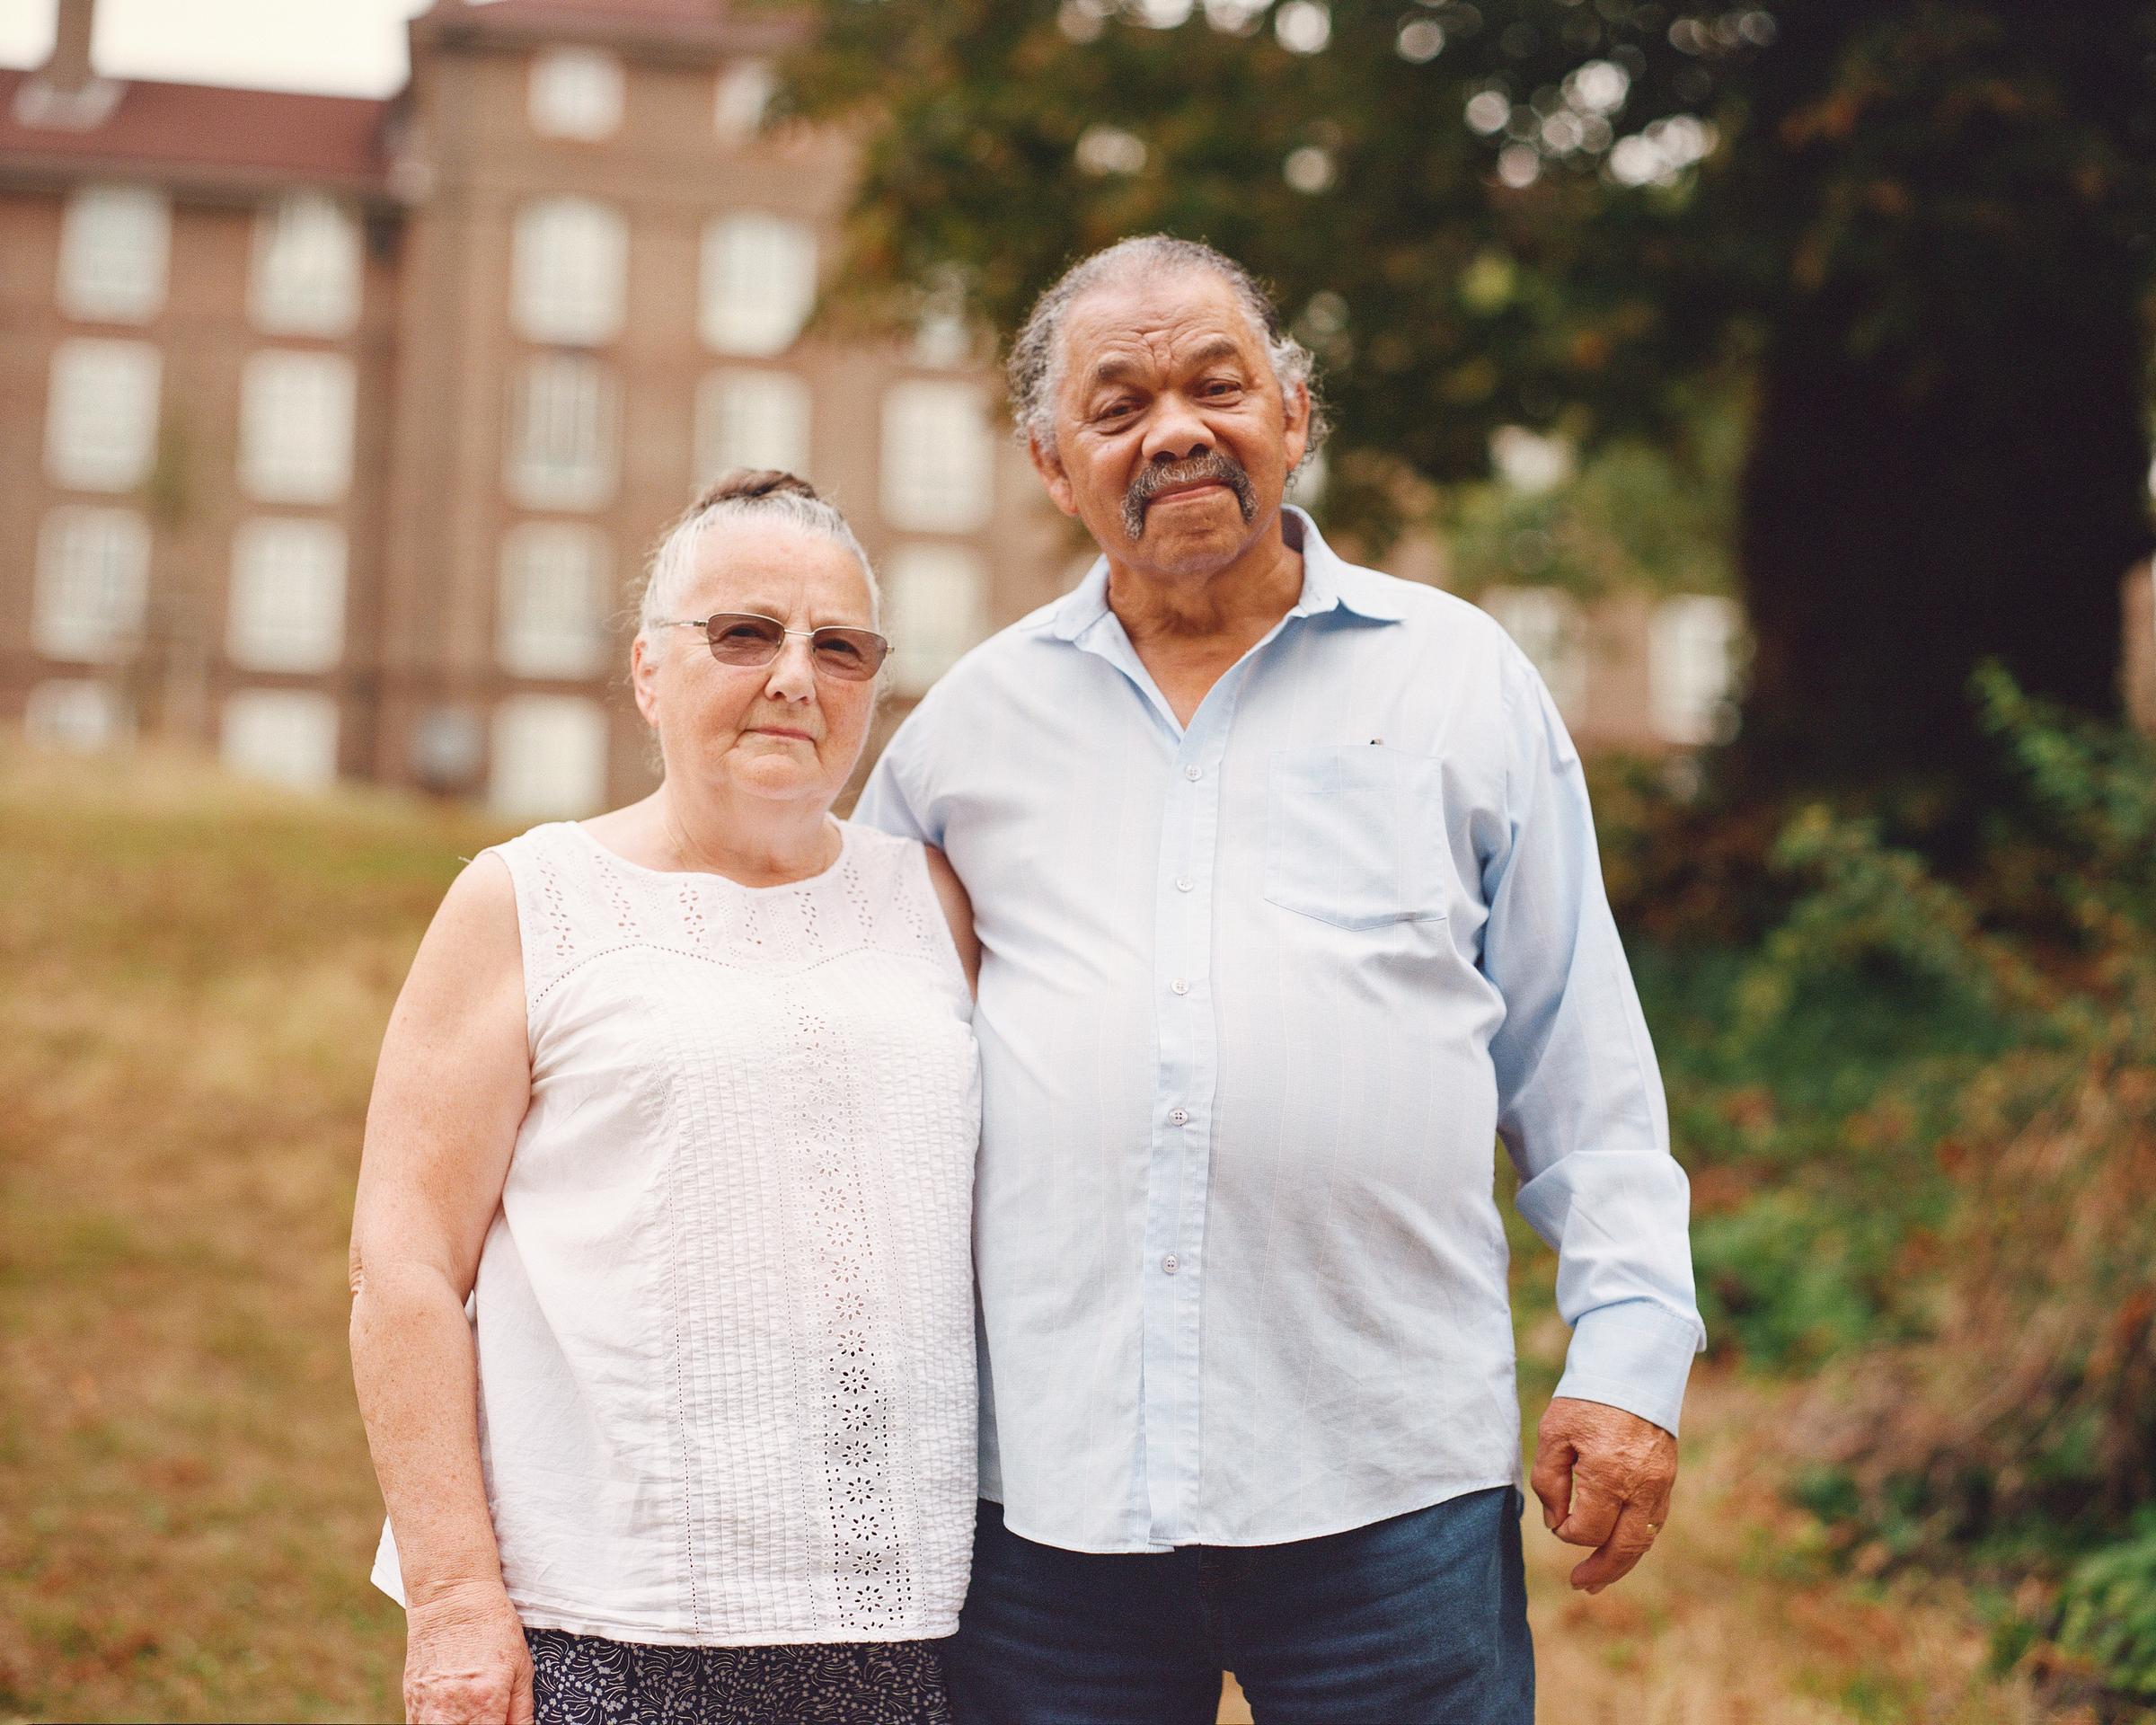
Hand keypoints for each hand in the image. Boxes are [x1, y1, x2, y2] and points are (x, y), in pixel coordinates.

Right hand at [401, 1581, 533, 1724]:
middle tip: (487, 1718)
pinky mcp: (410, 1701)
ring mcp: (425, 1709)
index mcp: (485, 1704)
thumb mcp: (522, 1668)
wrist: (452, 1596)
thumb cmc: (493, 1627)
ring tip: (470, 1715)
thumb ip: (521, 1713)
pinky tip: (451, 1715)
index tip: (502, 1724)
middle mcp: (451, 1712)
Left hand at [1529, 1394, 1676, 1594]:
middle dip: (1602, 1571)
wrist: (1630, 1370)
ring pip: (1645, 1539)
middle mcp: (1641, 1486)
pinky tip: (1620, 1546)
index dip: (1567, 1531)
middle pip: (1625, 1548)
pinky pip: (1655, 1521)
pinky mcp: (1668, 1477)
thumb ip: (1549, 1482)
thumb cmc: (1586, 1400)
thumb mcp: (1553, 1434)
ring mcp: (1661, 1484)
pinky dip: (1637, 1539)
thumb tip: (1556, 1522)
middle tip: (1580, 1585)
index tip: (1556, 1518)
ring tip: (1599, 1578)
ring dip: (1622, 1562)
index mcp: (1609, 1475)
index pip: (1589, 1529)